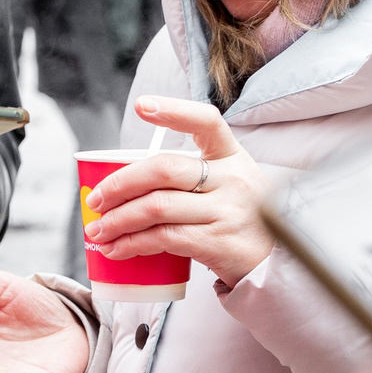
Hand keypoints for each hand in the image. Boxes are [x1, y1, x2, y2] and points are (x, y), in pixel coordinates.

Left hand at [80, 96, 270, 285]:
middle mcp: (233, 179)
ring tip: (98, 230)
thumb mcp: (227, 186)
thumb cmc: (239, 221)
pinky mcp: (216, 241)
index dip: (174, 112)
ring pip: (157, 206)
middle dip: (120, 183)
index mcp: (233, 157)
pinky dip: (132, 243)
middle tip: (96, 200)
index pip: (207, 122)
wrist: (275, 266)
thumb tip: (124, 183)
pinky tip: (116, 249)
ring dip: (118, 220)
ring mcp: (226, 210)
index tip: (142, 106)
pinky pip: (162, 237)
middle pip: (164, 169)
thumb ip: (188, 178)